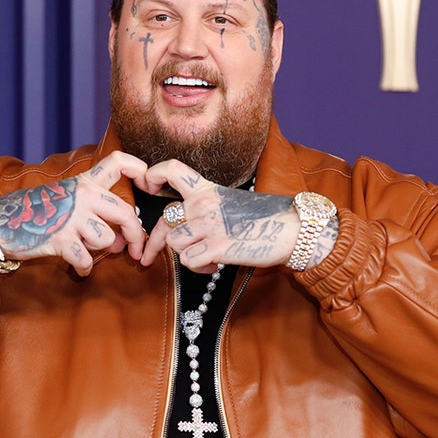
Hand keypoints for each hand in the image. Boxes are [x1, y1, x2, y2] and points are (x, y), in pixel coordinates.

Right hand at [0, 151, 147, 275]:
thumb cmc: (37, 212)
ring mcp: (71, 217)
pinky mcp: (60, 239)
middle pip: (126, 213)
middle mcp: (81, 195)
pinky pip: (86, 259)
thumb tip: (121, 239)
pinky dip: (84, 267)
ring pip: (108, 240)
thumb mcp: (66, 197)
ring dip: (100, 252)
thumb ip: (95, 211)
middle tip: (135, 250)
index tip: (150, 184)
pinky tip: (78, 267)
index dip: (141, 169)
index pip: (118, 162)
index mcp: (84, 182)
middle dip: (135, 236)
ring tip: (87, 251)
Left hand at [137, 160, 300, 272]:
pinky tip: (215, 264)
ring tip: (206, 256)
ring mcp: (209, 225)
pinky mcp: (217, 247)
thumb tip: (180, 223)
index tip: (145, 185)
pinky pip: (188, 260)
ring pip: (173, 242)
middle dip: (152, 241)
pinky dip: (199, 267)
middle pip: (163, 220)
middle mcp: (204, 203)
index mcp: (207, 189)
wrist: (292, 229)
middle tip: (145, 256)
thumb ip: (204, 207)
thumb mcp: (230, 201)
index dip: (152, 175)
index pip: (172, 170)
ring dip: (186, 254)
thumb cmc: (264, 218)